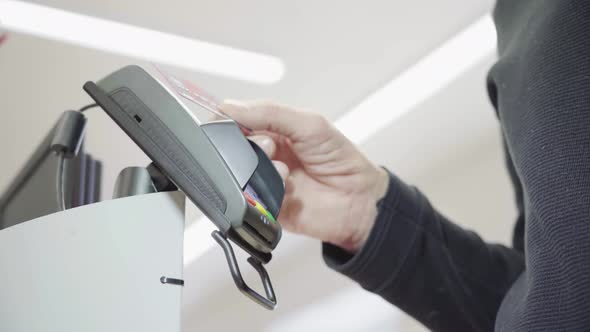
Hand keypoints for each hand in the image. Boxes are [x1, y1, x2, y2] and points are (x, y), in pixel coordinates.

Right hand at [221, 100, 388, 251]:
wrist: (358, 199)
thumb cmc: (341, 158)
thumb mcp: (309, 124)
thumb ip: (270, 112)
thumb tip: (231, 106)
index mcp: (272, 130)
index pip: (236, 121)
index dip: (230, 120)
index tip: (232, 121)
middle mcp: (264, 155)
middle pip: (233, 147)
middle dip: (251, 146)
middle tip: (271, 148)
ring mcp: (263, 180)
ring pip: (238, 173)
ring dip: (260, 170)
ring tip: (284, 171)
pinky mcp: (264, 205)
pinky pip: (249, 199)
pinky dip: (265, 192)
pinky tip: (286, 189)